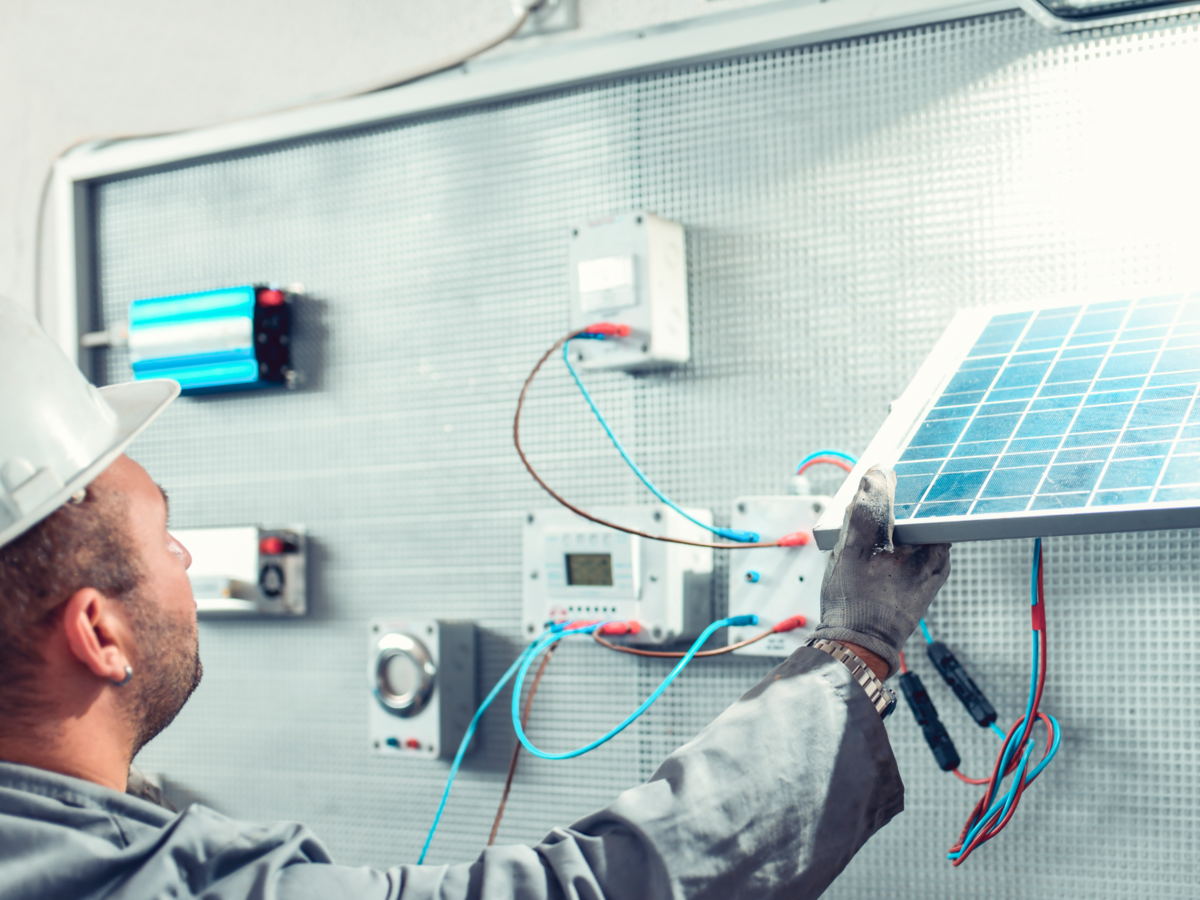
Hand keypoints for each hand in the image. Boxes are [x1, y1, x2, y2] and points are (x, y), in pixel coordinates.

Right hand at [814, 466, 950, 679]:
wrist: (855, 650)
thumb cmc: (856, 607)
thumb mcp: (853, 551)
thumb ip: (866, 510)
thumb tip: (878, 473)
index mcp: (933, 548)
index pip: (927, 500)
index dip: (904, 482)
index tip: (881, 473)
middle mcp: (936, 558)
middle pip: (917, 512)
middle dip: (890, 500)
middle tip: (864, 494)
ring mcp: (925, 569)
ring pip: (906, 529)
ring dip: (884, 520)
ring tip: (860, 518)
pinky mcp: (912, 579)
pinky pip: (901, 546)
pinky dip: (884, 538)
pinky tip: (864, 542)